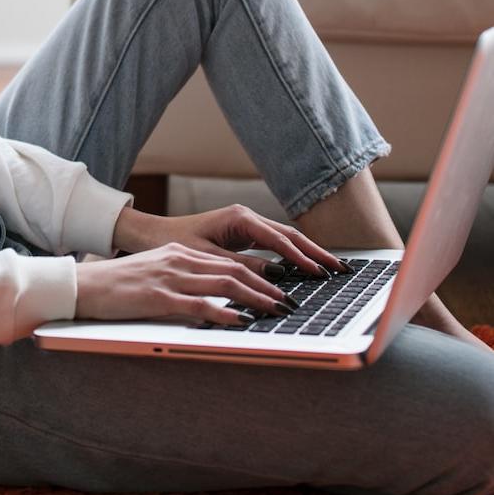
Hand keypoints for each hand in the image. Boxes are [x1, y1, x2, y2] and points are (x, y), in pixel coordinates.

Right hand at [75, 241, 296, 326]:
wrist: (83, 286)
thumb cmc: (117, 286)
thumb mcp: (154, 274)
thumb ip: (183, 281)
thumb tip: (213, 298)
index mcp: (179, 253)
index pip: (228, 262)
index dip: (258, 275)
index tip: (279, 289)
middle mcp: (179, 260)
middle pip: (233, 271)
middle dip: (266, 287)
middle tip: (290, 302)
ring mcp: (170, 278)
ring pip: (224, 284)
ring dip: (255, 299)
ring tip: (276, 310)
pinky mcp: (158, 297)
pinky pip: (199, 304)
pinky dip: (224, 312)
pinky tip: (241, 321)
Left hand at [112, 203, 348, 279]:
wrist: (153, 235)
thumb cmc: (174, 244)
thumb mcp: (208, 259)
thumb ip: (241, 267)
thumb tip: (275, 277)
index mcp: (239, 218)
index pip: (279, 240)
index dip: (301, 258)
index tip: (320, 273)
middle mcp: (247, 217)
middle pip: (290, 235)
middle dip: (316, 252)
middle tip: (340, 269)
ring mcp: (247, 224)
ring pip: (285, 239)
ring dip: (308, 254)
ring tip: (332, 269)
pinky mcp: (244, 234)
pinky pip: (275, 245)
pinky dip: (293, 256)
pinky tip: (306, 268)